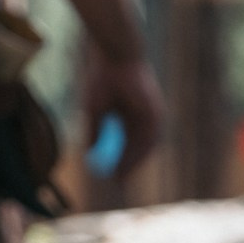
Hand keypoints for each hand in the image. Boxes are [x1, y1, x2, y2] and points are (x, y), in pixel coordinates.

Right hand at [83, 51, 164, 181]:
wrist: (114, 59)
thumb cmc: (102, 79)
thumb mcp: (94, 111)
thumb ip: (94, 131)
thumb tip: (89, 153)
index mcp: (131, 116)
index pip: (129, 145)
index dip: (120, 161)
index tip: (112, 176)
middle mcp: (144, 119)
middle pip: (139, 149)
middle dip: (128, 167)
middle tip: (119, 183)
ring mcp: (151, 117)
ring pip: (144, 147)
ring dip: (132, 164)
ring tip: (120, 178)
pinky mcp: (154, 114)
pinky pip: (147, 139)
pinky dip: (137, 153)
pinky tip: (126, 162)